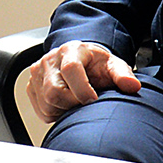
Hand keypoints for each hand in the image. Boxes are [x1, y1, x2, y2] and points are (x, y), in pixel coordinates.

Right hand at [23, 41, 141, 122]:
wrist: (79, 60)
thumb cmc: (96, 65)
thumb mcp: (113, 65)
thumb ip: (123, 74)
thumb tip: (132, 86)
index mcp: (71, 50)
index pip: (70, 70)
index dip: (82, 90)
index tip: (93, 100)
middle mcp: (50, 60)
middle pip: (54, 91)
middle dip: (73, 103)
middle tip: (85, 103)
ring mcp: (38, 73)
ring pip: (47, 103)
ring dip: (64, 109)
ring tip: (76, 102)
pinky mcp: (31, 86)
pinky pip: (41, 109)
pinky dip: (55, 112)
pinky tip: (65, 105)